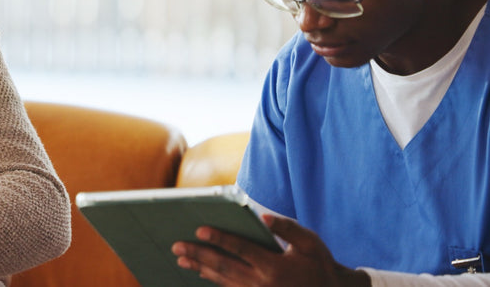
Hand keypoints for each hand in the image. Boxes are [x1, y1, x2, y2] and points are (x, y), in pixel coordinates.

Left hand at [170, 214, 370, 286]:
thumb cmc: (319, 265)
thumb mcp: (309, 243)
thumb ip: (287, 228)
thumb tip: (264, 216)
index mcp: (274, 266)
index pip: (240, 249)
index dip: (219, 238)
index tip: (200, 229)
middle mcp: (261, 282)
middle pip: (223, 266)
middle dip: (198, 254)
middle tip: (177, 246)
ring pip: (222, 280)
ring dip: (200, 268)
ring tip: (181, 259)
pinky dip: (213, 280)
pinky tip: (200, 272)